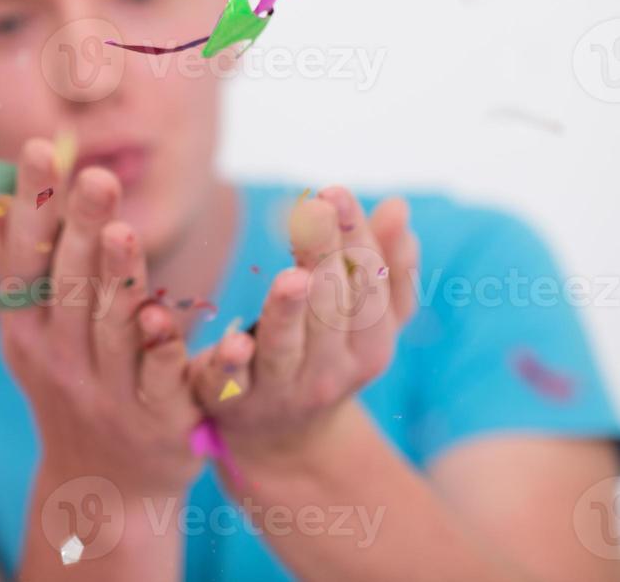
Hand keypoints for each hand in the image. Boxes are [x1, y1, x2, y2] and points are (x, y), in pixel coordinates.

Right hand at [0, 138, 201, 497]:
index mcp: (26, 329)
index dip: (34, 205)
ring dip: (116, 280)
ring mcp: (107, 392)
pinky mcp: (157, 422)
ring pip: (111, 330)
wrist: (103, 487)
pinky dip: (164, 349)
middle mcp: (60, 359)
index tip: (42, 148)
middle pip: (69, 287)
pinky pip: (162, 380)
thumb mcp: (30, 330)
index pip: (26, 257)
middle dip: (82, 228)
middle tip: (96, 175)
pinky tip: (167, 317)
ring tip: (123, 231)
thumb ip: (17, 260)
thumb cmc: (68, 384)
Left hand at [187, 187, 420, 465]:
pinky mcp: (235, 401)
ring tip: (291, 275)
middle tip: (312, 209)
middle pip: (330, 309)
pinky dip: (232, 361)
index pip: (367, 286)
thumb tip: (399, 206)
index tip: (336, 191)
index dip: (354, 238)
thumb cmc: (328, 355)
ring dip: (288, 310)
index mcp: (370, 345)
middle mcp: (332, 370)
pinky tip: (234, 339)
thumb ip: (384, 267)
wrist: (282, 439)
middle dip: (323, 257)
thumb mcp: (366, 321)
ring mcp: (283, 388)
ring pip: (286, 345)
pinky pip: (234, 381)